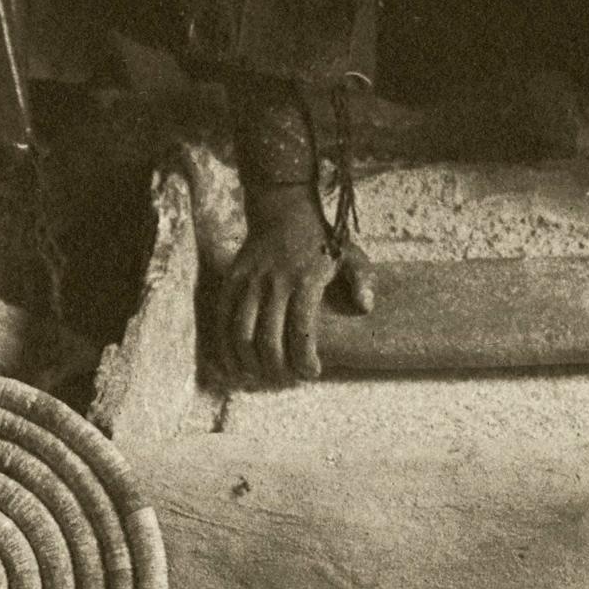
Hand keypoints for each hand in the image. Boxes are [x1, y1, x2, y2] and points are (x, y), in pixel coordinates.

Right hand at [220, 208, 374, 383]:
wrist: (284, 209)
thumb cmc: (322, 240)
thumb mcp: (351, 255)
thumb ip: (362, 280)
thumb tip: (366, 307)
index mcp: (306, 281)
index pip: (301, 331)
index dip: (304, 359)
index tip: (311, 373)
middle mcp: (275, 283)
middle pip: (268, 339)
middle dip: (276, 368)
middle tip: (287, 379)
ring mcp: (250, 281)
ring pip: (241, 334)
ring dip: (249, 362)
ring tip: (262, 376)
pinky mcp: (232, 280)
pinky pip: (223, 319)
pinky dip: (225, 346)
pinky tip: (234, 364)